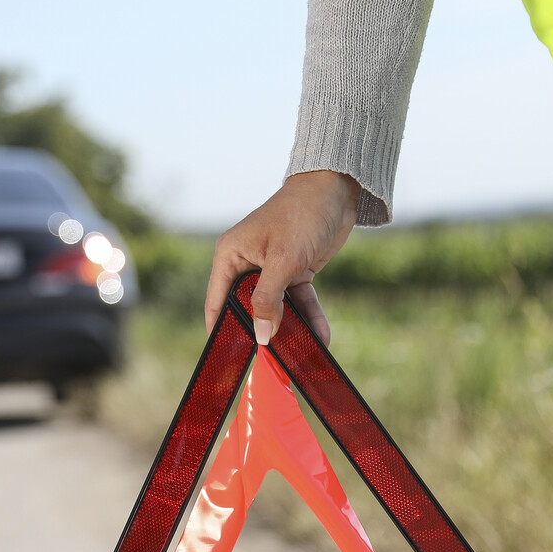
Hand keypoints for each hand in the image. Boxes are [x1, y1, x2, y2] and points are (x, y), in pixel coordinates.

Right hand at [203, 170, 361, 343]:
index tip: (229, 357)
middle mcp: (247, 264)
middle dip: (260, 332)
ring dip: (291, 329)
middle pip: (248, 308)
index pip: (217, 301)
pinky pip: (299, 301)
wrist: (335, 190)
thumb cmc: (301, 214)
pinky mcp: (295, 271)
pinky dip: (309, 317)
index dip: (221, 329)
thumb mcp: (282, 260)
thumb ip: (268, 299)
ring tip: (299, 355)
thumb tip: (261, 334)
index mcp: (230, 256)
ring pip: (277, 308)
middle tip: (269, 361)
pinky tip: (321, 337)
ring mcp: (272, 269)